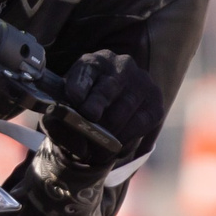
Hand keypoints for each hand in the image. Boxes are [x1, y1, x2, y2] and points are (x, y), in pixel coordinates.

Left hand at [42, 51, 164, 189]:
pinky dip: (126, 140)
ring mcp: (141, 82)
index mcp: (93, 62)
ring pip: (123, 110)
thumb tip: (81, 141)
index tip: (75, 102)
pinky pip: (141, 124)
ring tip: (97, 153)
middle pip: (108, 88)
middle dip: (95, 111)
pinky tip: (115, 148)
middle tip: (88, 132)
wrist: (105, 118)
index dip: (79, 88)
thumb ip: (61, 124)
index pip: (86, 71)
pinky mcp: (155, 103)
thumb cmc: (78, 113)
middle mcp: (120, 65)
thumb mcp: (61, 115)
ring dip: (109, 135)